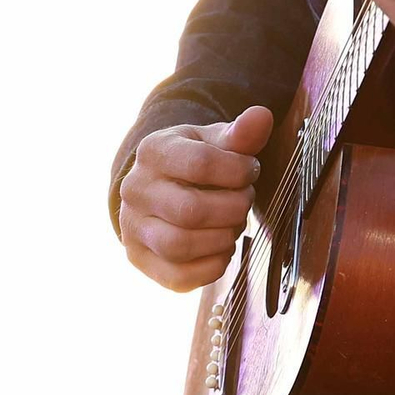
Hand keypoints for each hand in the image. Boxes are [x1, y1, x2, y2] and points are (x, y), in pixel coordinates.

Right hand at [118, 105, 272, 290]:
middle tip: (245, 201)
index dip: (238, 171)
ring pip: (180, 246)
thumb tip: (262, 117)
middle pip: (190, 210)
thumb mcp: (215, 140)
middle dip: (233, 209)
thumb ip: (241, 133)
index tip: (251, 171)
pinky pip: (177, 277)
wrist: (161, 186)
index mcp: (153, 151)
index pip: (200, 164)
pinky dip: (211, 266)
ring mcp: (132, 228)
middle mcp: (134, 190)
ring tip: (234, 225)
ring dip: (222, 239)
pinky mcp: (140, 260)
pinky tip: (223, 248)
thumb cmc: (195, 161)